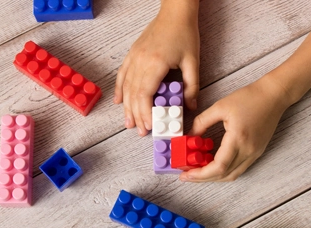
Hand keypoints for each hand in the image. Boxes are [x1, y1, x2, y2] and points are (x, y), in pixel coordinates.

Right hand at [114, 0, 199, 135]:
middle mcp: (140, 61)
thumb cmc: (184, 34)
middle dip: (136, 115)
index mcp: (156, 64)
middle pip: (134, 94)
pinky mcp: (132, 54)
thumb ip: (192, 86)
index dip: (145, 113)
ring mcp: (134, 58)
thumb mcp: (193, 61)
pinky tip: (118, 102)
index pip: (145, 94)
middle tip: (139, 131)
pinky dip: (119, 89)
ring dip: (126, 107)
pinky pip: (122, 75)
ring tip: (128, 123)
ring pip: (126, 87)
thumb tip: (190, 107)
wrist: (174, 12)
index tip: (149, 126)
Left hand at [179, 76, 289, 181]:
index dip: (201, 174)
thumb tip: (189, 136)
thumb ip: (202, 122)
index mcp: (238, 139)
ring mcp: (254, 153)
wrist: (274, 96)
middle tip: (186, 176)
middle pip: (224, 175)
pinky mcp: (256, 152)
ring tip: (196, 172)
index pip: (219, 166)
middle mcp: (248, 151)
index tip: (186, 174)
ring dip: (213, 177)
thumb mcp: (220, 107)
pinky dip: (223, 171)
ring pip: (231, 175)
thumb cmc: (249, 98)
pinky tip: (211, 165)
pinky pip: (238, 168)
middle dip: (203, 178)